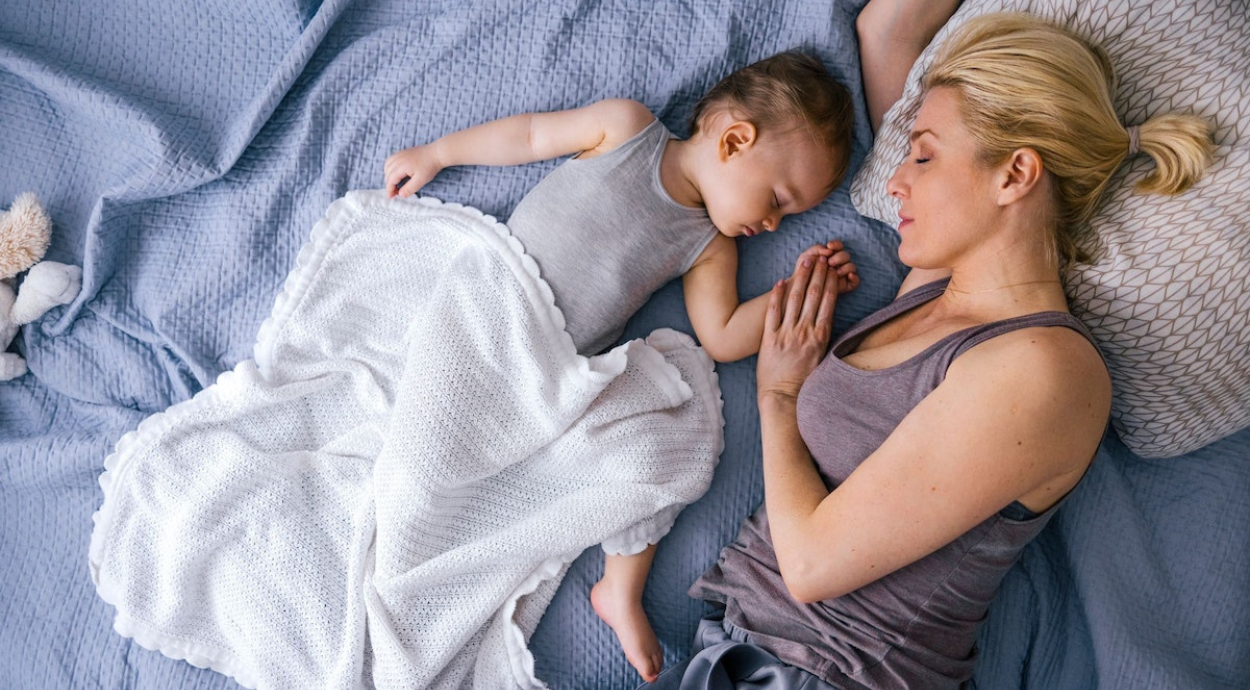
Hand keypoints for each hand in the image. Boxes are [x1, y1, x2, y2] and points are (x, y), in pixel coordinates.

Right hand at [384, 144, 442, 197]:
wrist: (437, 153)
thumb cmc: (430, 166)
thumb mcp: (420, 181)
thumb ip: (409, 189)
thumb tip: (400, 194)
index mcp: (401, 166)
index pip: (390, 180)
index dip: (389, 190)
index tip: (391, 197)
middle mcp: (398, 159)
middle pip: (387, 174)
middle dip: (389, 184)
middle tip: (395, 193)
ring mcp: (400, 154)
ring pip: (387, 166)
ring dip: (388, 176)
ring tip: (395, 184)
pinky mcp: (403, 152)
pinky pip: (391, 160)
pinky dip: (390, 168)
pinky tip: (396, 173)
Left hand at [757, 245, 847, 402]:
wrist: (783, 397)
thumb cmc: (804, 380)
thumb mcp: (822, 358)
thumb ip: (824, 338)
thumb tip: (828, 319)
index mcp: (821, 337)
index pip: (828, 303)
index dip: (830, 283)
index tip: (832, 269)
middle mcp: (805, 333)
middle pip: (813, 296)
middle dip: (818, 274)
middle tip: (821, 258)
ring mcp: (786, 334)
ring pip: (795, 300)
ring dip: (800, 279)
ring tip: (804, 263)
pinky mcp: (769, 338)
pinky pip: (773, 312)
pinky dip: (777, 296)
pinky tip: (780, 282)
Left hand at [800, 240, 859, 294]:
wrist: (800, 287)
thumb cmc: (803, 271)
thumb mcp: (806, 257)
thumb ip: (817, 249)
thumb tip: (829, 249)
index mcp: (830, 255)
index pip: (839, 246)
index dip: (836, 244)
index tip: (829, 246)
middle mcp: (838, 263)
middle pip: (846, 255)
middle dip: (839, 257)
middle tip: (830, 262)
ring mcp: (843, 274)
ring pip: (852, 266)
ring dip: (845, 267)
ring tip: (835, 272)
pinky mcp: (846, 286)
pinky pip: (856, 281)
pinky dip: (855, 277)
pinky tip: (849, 276)